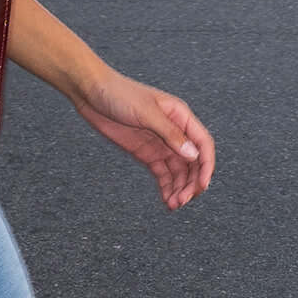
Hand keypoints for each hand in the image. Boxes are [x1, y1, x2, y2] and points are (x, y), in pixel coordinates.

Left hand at [70, 65, 214, 209]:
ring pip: (179, 171)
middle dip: (192, 183)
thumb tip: (193, 155)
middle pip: (193, 162)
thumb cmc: (119, 94)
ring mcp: (160, 144)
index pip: (203, 144)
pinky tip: (166, 201)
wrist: (91, 92)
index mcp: (180, 116)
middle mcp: (174, 132)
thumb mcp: (146, 113)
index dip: (206, 165)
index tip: (202, 184)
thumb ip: (170, 134)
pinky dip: (166, 187)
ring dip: (179, 189)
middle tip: (183, 200)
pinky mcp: (146, 153)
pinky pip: (162, 174)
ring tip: (173, 204)